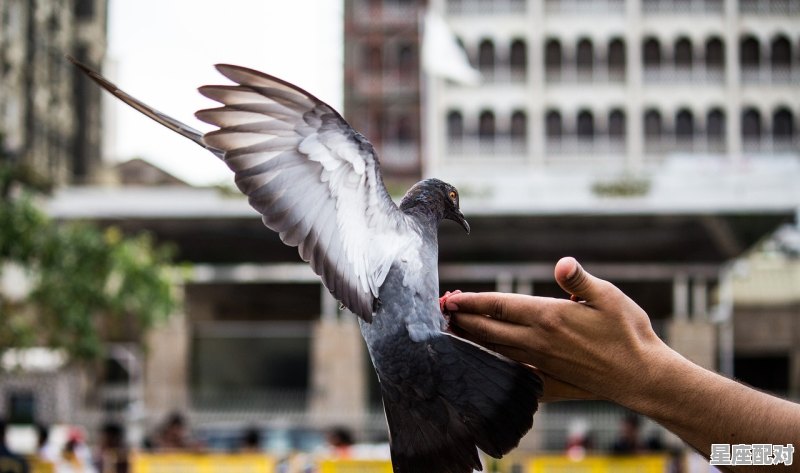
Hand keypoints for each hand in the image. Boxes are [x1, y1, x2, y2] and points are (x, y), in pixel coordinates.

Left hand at [446, 257, 671, 405]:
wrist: (642, 376)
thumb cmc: (628, 332)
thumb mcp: (608, 297)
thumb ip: (579, 280)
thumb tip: (562, 263)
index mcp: (548, 316)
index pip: (499, 306)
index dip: (471, 302)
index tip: (450, 298)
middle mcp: (538, 341)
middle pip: (488, 330)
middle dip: (462, 320)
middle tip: (441, 312)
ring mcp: (541, 363)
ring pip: (495, 351)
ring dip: (471, 341)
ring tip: (452, 332)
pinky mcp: (548, 379)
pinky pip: (511, 372)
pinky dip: (492, 365)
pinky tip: (482, 363)